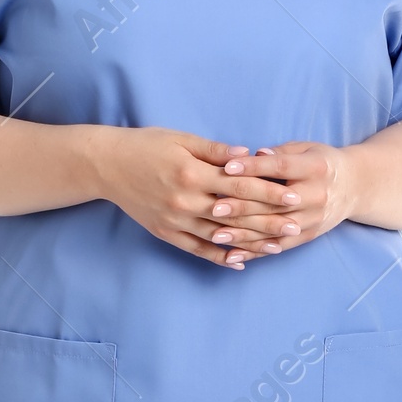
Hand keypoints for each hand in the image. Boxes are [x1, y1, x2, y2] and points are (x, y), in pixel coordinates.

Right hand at [88, 127, 297, 268]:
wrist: (106, 165)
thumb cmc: (146, 145)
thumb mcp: (181, 139)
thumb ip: (215, 151)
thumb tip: (248, 155)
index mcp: (192, 174)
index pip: (239, 185)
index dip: (268, 192)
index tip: (293, 197)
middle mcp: (185, 200)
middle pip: (235, 214)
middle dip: (268, 221)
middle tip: (295, 227)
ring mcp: (175, 219)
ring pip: (219, 235)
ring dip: (249, 243)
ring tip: (275, 247)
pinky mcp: (165, 232)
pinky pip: (196, 248)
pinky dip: (218, 256)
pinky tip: (238, 262)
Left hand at [208, 141, 355, 257]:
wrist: (355, 187)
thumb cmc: (322, 163)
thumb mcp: (306, 149)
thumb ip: (280, 153)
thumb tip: (253, 154)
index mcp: (315, 168)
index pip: (281, 167)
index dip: (253, 168)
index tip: (227, 167)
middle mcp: (316, 196)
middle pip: (275, 202)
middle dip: (242, 205)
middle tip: (213, 206)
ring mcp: (313, 219)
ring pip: (274, 228)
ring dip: (243, 234)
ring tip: (215, 235)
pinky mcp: (308, 236)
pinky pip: (278, 246)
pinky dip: (255, 253)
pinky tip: (232, 256)